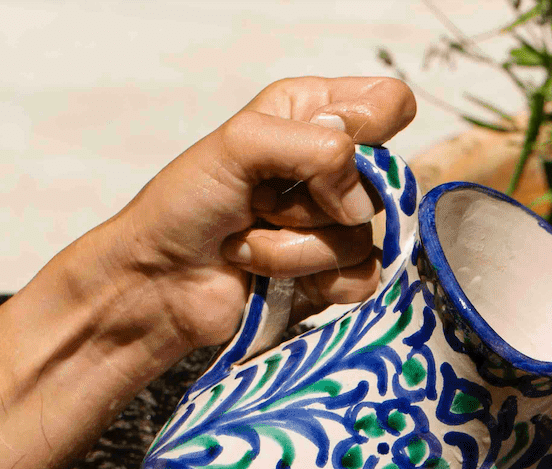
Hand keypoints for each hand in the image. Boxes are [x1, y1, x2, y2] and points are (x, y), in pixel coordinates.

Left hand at [89, 75, 415, 359]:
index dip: (369, 129)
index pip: (388, 104)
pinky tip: (272, 279)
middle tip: (262, 201)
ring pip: (362, 238)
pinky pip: (360, 279)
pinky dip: (311, 282)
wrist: (162, 281)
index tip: (326, 150)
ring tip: (250, 244)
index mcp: (312, 114)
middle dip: (314, 200)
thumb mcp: (241, 143)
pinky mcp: (334, 276)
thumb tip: (358, 196)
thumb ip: (315, 145)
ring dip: (294, 248)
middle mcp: (332, 167)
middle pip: (381, 181)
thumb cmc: (185, 204)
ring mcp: (335, 226)